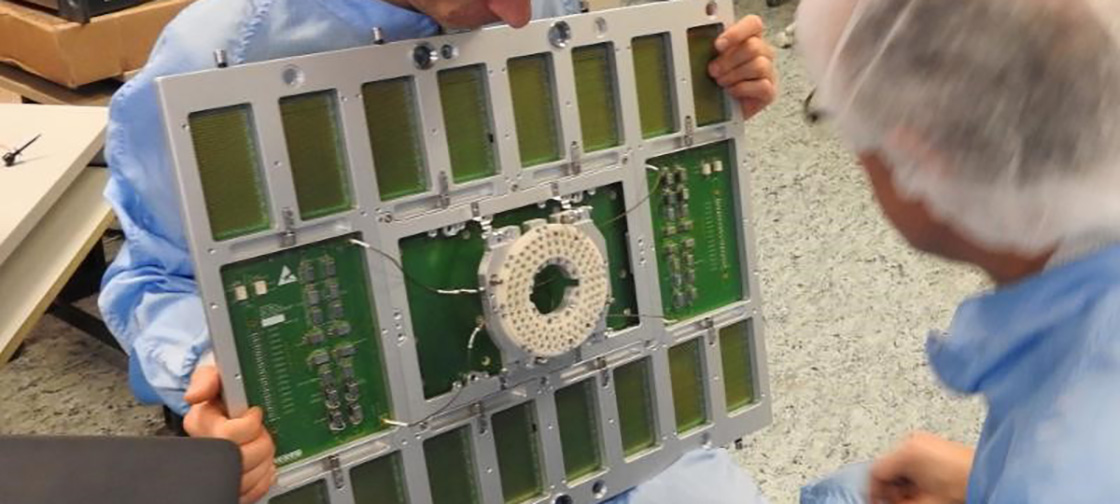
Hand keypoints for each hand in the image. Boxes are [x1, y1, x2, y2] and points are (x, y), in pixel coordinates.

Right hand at [184, 365, 276, 503]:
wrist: (222, 400)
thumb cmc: (219, 389)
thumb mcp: (212, 374)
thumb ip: (206, 378)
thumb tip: (195, 395)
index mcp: (200, 424)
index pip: (228, 435)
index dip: (249, 425)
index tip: (255, 413)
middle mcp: (207, 448)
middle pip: (242, 459)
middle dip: (262, 443)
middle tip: (261, 430)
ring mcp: (218, 468)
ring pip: (247, 478)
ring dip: (264, 460)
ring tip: (261, 444)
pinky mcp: (230, 482)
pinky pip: (250, 491)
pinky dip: (263, 478)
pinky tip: (263, 463)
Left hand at [710, 15, 777, 119]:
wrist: (721, 111)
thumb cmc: (717, 82)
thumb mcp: (712, 61)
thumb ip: (714, 50)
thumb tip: (704, 45)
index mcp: (749, 38)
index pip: (753, 24)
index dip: (736, 32)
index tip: (718, 45)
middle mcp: (762, 52)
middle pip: (753, 46)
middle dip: (729, 60)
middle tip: (713, 70)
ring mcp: (768, 72)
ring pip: (758, 65)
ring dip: (734, 75)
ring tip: (721, 83)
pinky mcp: (769, 91)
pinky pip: (762, 86)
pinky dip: (742, 89)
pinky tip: (732, 91)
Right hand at [870, 432, 973, 503]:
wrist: (990, 476)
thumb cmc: (964, 485)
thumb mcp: (923, 501)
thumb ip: (897, 503)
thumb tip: (886, 503)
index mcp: (905, 451)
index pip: (875, 471)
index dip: (874, 492)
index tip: (877, 502)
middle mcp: (913, 440)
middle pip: (887, 466)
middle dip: (891, 489)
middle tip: (898, 503)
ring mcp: (925, 440)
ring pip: (900, 464)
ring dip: (903, 483)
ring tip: (915, 498)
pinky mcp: (935, 444)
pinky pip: (913, 459)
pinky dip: (915, 475)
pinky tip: (925, 489)